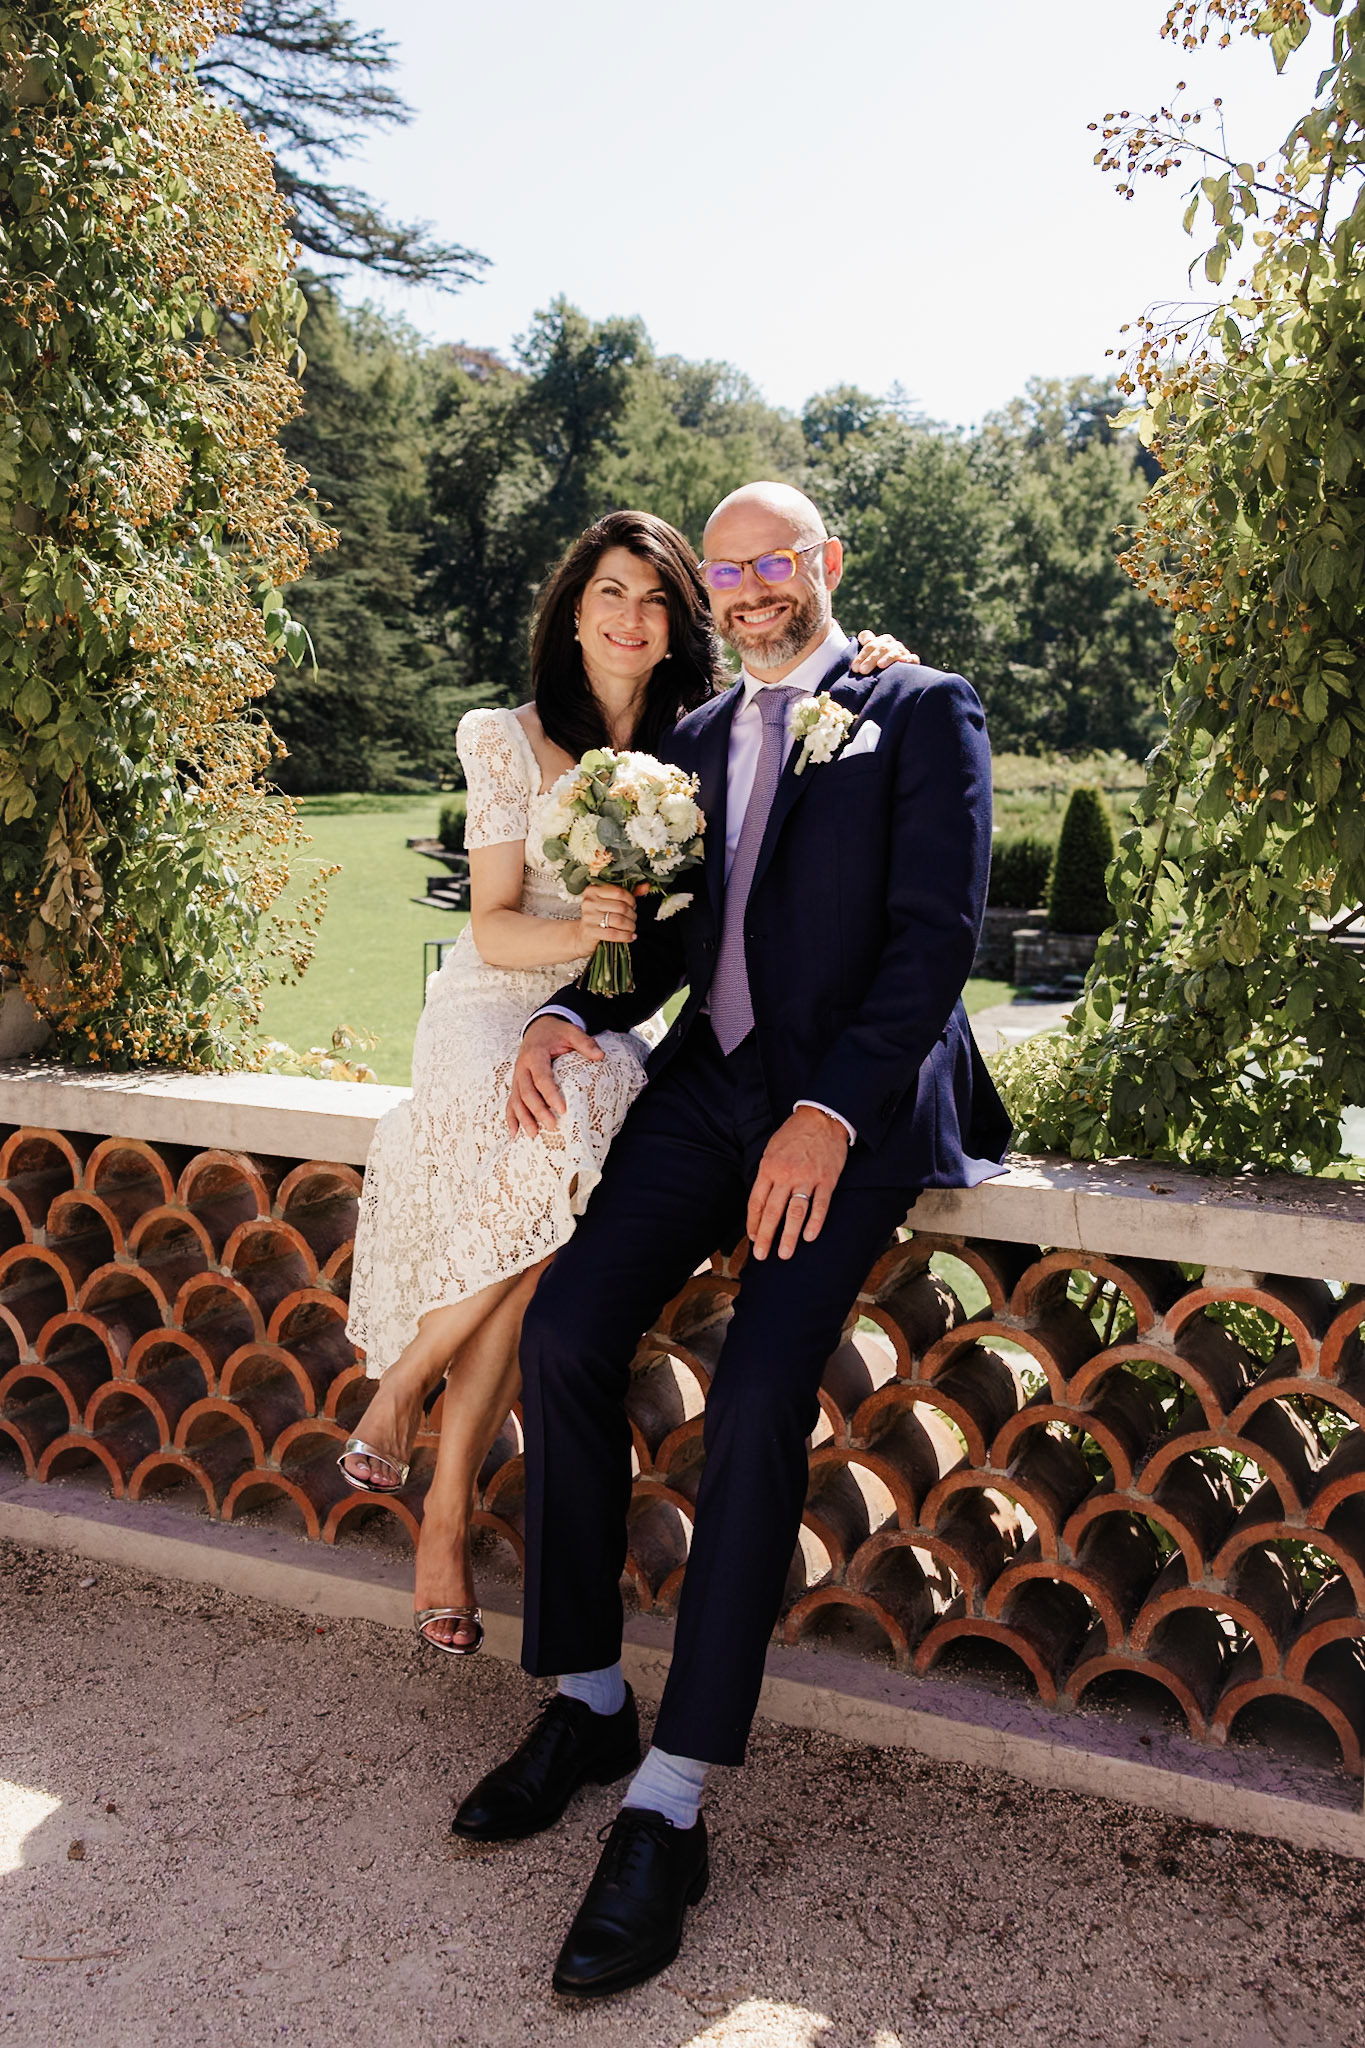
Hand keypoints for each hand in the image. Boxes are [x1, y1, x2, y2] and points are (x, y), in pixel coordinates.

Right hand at [507, 1014, 602, 1136]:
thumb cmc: (556, 1032)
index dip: (551, 1094)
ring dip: (523, 1118)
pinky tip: (515, 1133)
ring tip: (534, 1134)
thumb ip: (584, 1043)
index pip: (542, 1078)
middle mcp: (522, 1067)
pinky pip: (510, 1102)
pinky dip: (511, 1118)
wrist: (538, 1028)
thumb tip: (600, 1056)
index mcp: (535, 1055)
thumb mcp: (571, 1032)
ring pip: (516, 1100)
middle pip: (527, 1092)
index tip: (562, 1109)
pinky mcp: (516, 1084)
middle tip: (552, 1126)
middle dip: (538, 1111)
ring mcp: (517, 1077)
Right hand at [578, 882, 637, 953]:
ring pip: (619, 920)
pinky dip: (625, 936)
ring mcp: (588, 916)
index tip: (633, 906)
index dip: (631, 900)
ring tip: (632, 928)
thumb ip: (628, 894)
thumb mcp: (611, 902)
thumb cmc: (599, 917)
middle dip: (632, 915)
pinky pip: (613, 934)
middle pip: (621, 907)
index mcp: (593, 890)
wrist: (582, 936)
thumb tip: (646, 886)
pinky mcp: (589, 931)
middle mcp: (589, 901)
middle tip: (633, 919)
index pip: (619, 892)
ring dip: (630, 926)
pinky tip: (630, 937)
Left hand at [746, 1106, 849, 1261]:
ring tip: (784, 1254)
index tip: (753, 1238)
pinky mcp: (827, 1180)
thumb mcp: (771, 1149)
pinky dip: (815, 1222)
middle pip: (773, 1212)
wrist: (821, 1117)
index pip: (756, 1202)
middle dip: (766, 1236)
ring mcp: (807, 1178)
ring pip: (795, 1212)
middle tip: (761, 1255)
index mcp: (768, 1168)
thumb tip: (761, 1200)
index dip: (753, 1223)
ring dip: (789, 1236)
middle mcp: (786, 1175)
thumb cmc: (794, 1134)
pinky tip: (809, 1237)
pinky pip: (820, 1205)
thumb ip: (766, 1174)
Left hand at [852, 629, 919, 671]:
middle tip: (862, 671)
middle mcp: (892, 644)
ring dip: (887, 658)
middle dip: (871, 658)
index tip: (855, 668)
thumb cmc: (874, 670)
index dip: (862, 654)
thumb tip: (866, 640)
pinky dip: (908, 658)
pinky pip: (912, 658)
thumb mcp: (865, 661)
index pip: (870, 643)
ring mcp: (902, 651)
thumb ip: (863, 650)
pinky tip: (902, 662)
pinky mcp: (912, 660)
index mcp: (880, 641)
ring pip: (894, 651)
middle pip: (881, 647)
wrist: (894, 680)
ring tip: (879, 665)